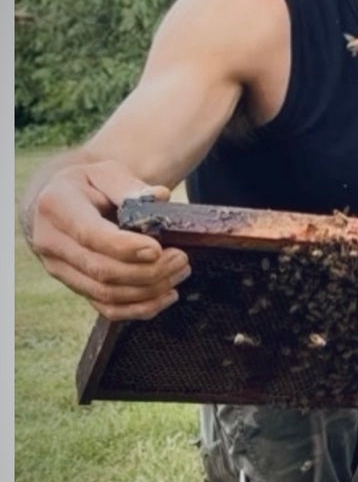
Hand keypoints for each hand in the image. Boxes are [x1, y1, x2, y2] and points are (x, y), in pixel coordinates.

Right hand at [23, 161, 190, 320]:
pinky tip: (166, 296)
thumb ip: (130, 185)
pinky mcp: (75, 286)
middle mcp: (51, 242)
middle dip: (148, 271)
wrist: (62, 204)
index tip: (158, 249)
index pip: (90, 235)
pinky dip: (140, 308)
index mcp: (57, 207)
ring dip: (150, 290)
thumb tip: (160, 196)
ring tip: (180, 272)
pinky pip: (107, 309)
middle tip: (181, 259)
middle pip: (102, 270)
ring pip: (106, 294)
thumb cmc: (89, 186)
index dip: (125, 247)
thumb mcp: (105, 172)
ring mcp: (60, 269)